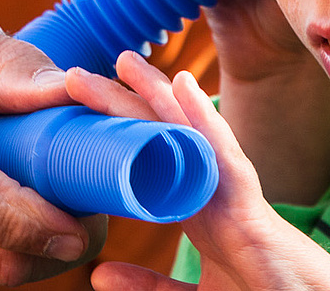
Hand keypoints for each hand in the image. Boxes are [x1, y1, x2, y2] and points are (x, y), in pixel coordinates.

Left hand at [85, 53, 329, 290]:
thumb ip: (147, 286)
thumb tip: (97, 272)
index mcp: (199, 216)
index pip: (151, 163)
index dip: (117, 133)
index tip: (77, 109)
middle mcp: (215, 198)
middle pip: (163, 140)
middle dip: (123, 105)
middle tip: (76, 75)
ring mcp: (234, 202)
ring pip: (188, 137)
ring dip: (154, 95)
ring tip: (122, 61)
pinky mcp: (252, 216)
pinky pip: (226, 160)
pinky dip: (205, 121)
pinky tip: (184, 86)